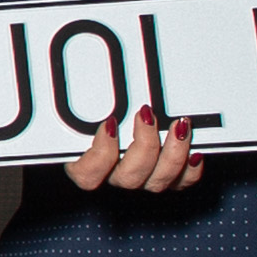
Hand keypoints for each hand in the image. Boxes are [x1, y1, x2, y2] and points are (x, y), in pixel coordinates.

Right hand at [66, 104, 202, 194]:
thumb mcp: (75, 115)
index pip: (87, 176)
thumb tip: (60, 72)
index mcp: (86, 168)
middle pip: (128, 179)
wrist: (113, 138)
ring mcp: (141, 180)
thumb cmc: (88, 123)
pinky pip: (181, 184)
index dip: (100, 154)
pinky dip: (191, 170)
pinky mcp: (165, 177)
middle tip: (147, 114)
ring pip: (157, 182)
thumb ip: (72, 106)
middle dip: (143, 146)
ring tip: (179, 126)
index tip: (109, 124)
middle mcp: (114, 178)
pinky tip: (195, 150)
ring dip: (172, 153)